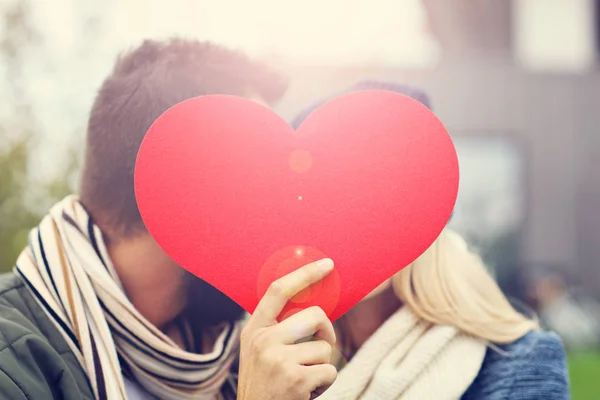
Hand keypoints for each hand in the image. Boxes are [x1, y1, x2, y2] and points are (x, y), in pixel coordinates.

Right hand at [237, 258, 337, 399]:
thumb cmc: (264, 388)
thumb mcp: (259, 354)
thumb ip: (278, 331)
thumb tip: (314, 310)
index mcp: (253, 330)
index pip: (278, 290)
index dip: (304, 274)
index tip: (326, 264)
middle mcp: (263, 340)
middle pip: (315, 315)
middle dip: (327, 332)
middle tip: (321, 349)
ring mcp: (278, 358)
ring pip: (325, 348)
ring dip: (321, 368)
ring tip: (303, 381)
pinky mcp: (295, 377)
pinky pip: (330, 371)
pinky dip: (324, 385)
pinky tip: (306, 393)